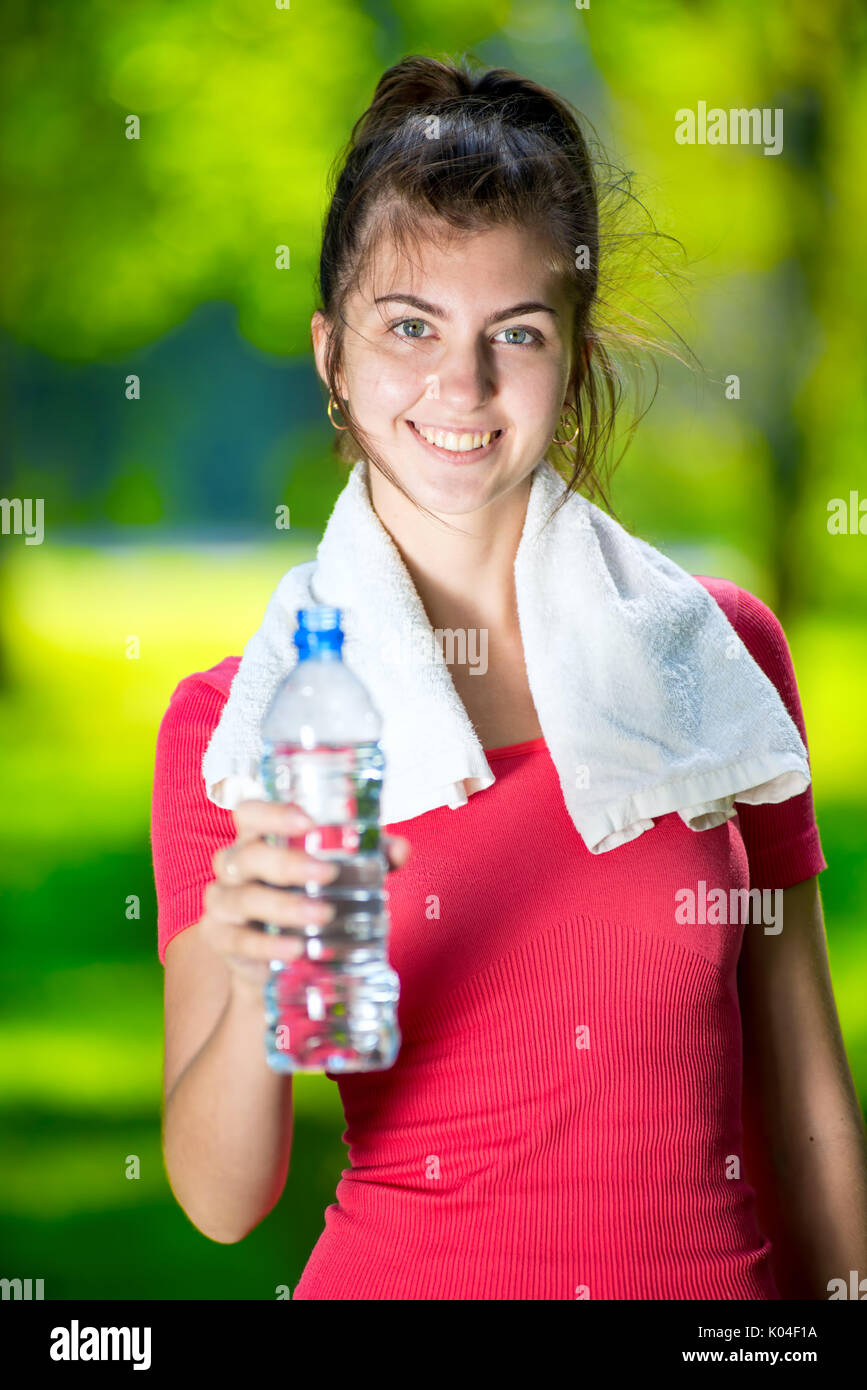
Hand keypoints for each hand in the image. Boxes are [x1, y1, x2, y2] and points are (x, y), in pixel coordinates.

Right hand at [199, 798, 410, 996]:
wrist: (282, 956)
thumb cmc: (309, 896)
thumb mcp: (341, 874)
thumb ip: (370, 858)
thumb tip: (399, 849)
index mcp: (258, 837)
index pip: (250, 812)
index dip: (273, 813)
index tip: (307, 821)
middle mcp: (234, 864)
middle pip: (248, 855)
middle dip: (287, 863)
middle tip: (327, 874)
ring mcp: (222, 902)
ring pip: (243, 898)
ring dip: (283, 906)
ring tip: (323, 916)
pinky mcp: (220, 938)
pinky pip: (238, 940)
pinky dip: (267, 945)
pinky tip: (295, 949)